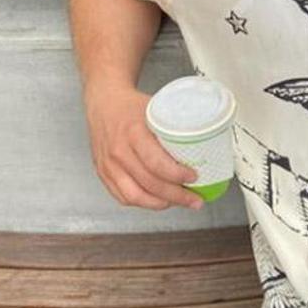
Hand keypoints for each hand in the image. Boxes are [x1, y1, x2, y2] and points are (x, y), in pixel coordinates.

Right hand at [84, 85, 203, 210]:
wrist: (104, 102)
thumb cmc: (132, 106)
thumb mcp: (156, 109)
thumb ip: (174, 127)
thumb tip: (204, 142)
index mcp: (133, 133)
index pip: (156, 163)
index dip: (177, 175)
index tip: (194, 177)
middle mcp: (119, 151)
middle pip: (149, 183)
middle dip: (176, 196)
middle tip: (194, 199)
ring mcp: (108, 165)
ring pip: (135, 196)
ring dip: (161, 204)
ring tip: (179, 202)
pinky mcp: (103, 173)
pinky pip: (123, 197)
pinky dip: (143, 203)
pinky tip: (158, 201)